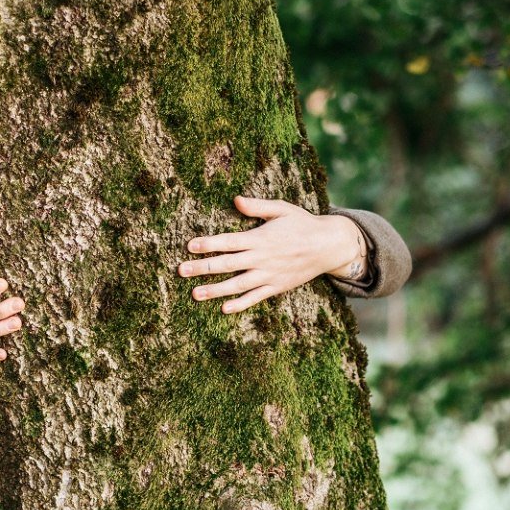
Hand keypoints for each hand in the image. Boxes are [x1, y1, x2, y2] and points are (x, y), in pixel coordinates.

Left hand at [179, 196, 367, 313]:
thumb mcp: (282, 209)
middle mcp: (262, 258)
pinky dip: (240, 304)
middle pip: (227, 264)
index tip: (189, 246)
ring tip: (195, 294)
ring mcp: (269, 275)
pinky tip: (224, 309)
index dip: (208, 243)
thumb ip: (257, 206)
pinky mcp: (277, 287)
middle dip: (202, 267)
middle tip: (181, 271)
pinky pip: (255, 297)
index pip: (228, 241)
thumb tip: (236, 200)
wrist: (328, 245)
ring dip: (215, 290)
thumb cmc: (302, 223)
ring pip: (237, 285)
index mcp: (260, 238)